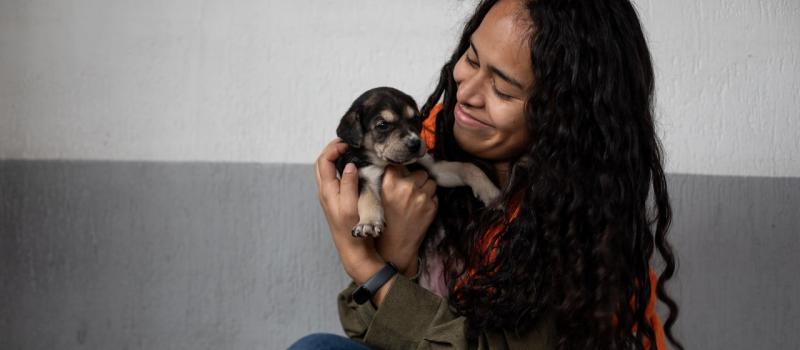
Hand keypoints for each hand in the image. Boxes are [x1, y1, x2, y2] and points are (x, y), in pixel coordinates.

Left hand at [315, 139, 383, 283]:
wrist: (353, 250)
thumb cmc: (352, 230)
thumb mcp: (351, 206)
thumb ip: (348, 184)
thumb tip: (348, 165)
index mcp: (327, 191)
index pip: (324, 161)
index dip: (333, 148)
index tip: (348, 143)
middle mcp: (325, 192)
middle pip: (321, 163)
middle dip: (331, 149)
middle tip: (347, 142)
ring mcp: (330, 196)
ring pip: (326, 170)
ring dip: (334, 158)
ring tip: (349, 151)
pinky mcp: (336, 201)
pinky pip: (333, 178)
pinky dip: (339, 168)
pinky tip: (352, 167)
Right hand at [375, 165, 437, 276]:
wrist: (395, 244)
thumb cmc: (385, 220)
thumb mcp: (380, 196)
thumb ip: (389, 179)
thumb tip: (399, 164)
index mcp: (390, 183)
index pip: (401, 164)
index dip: (402, 169)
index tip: (402, 173)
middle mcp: (407, 187)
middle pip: (420, 172)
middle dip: (417, 179)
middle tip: (410, 190)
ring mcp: (421, 197)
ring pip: (431, 182)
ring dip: (426, 188)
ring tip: (417, 198)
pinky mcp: (432, 206)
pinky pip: (435, 195)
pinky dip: (430, 199)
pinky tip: (420, 208)